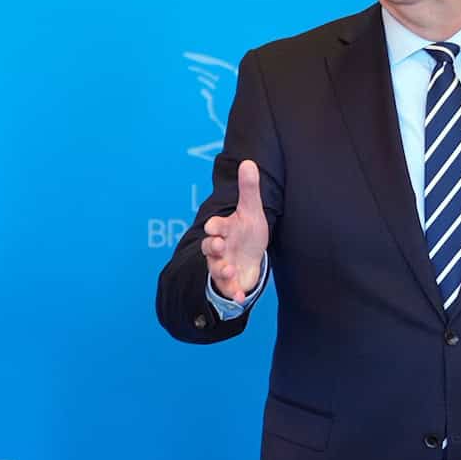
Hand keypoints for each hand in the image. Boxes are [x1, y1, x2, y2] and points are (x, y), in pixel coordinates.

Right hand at [201, 159, 269, 302]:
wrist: (251, 259)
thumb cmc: (248, 234)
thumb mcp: (251, 212)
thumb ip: (249, 189)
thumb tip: (249, 162)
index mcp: (224, 230)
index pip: (215, 227)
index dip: (215, 227)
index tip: (215, 227)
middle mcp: (219, 249)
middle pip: (209, 248)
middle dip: (212, 247)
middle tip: (218, 245)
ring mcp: (222, 266)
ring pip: (216, 268)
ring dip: (220, 269)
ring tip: (228, 270)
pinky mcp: (230, 283)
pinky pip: (228, 289)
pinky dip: (233, 293)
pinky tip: (240, 298)